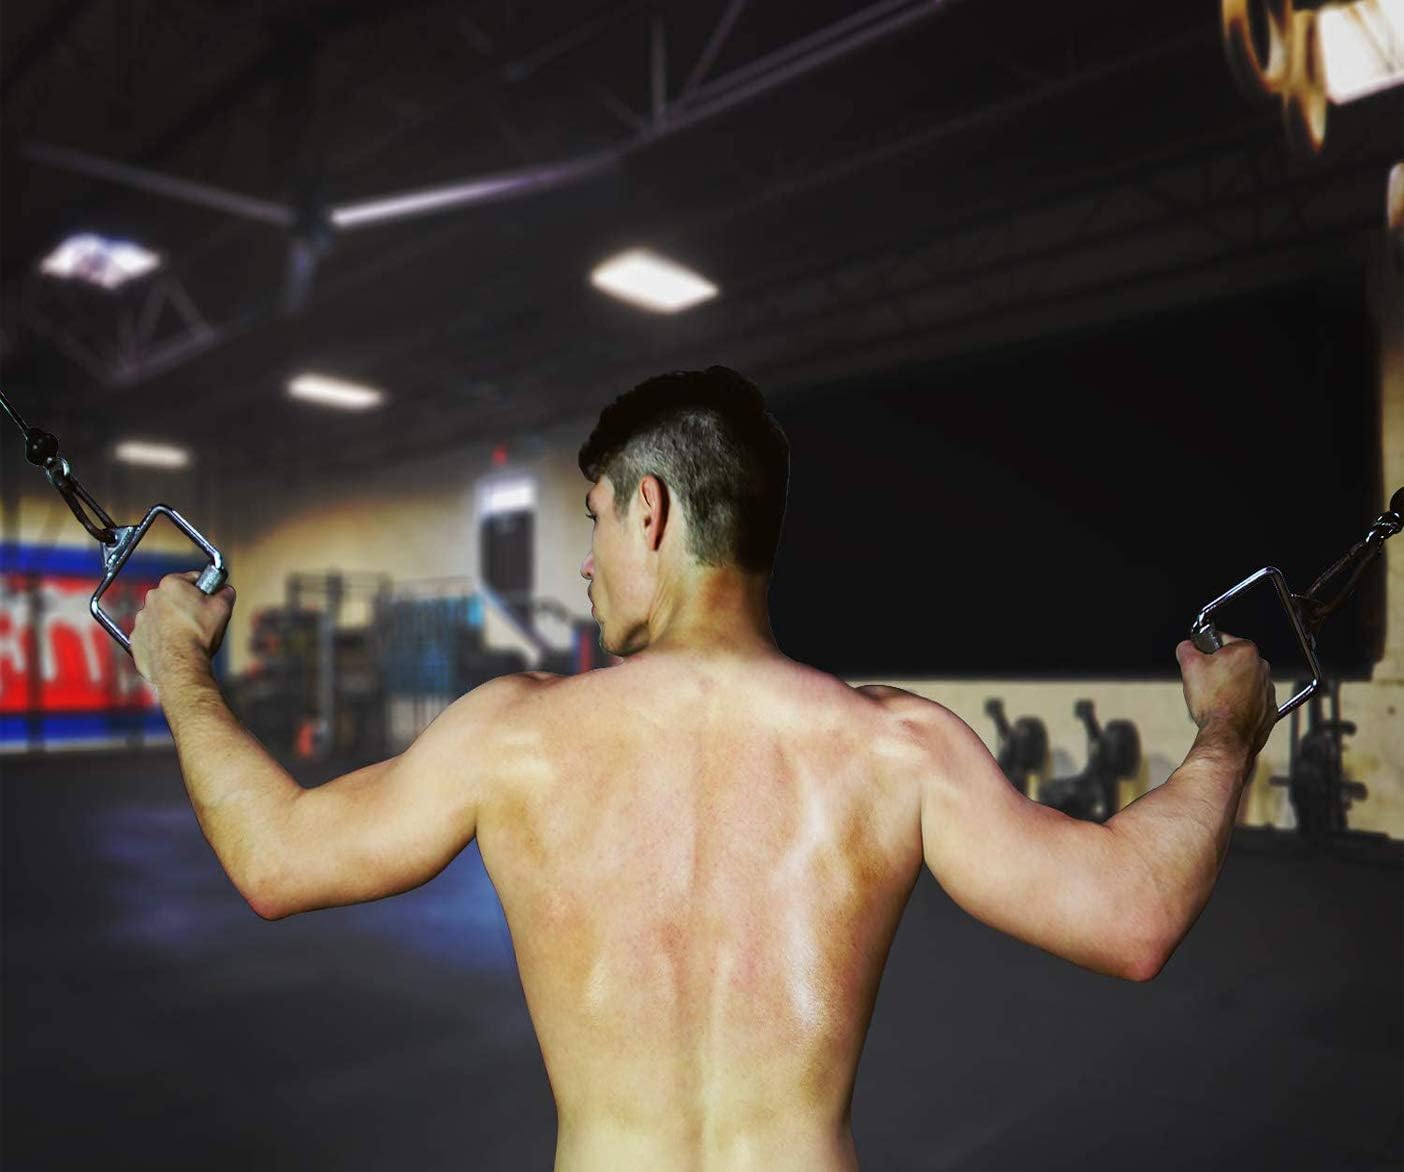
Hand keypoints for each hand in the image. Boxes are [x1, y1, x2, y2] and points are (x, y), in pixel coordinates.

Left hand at [130, 570, 236, 687]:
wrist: (179, 665)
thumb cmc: (198, 636)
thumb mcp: (223, 608)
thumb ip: (225, 593)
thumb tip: (225, 590)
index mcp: (171, 585)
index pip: (192, 578)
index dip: (204, 590)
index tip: (210, 599)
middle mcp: (152, 598)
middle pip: (174, 597)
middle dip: (186, 606)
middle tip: (200, 620)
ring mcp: (141, 619)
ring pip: (162, 615)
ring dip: (173, 622)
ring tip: (188, 636)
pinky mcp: (137, 638)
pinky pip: (152, 634)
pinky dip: (162, 638)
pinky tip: (175, 646)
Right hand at [1175, 631, 1275, 758]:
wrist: (1228, 735)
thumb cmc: (1214, 703)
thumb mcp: (1189, 666)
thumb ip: (1186, 648)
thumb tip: (1187, 646)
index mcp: (1246, 651)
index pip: (1221, 639)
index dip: (1205, 650)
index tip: (1199, 661)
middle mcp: (1262, 667)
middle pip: (1233, 661)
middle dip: (1219, 669)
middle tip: (1205, 682)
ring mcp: (1267, 688)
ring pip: (1242, 680)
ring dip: (1229, 686)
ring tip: (1216, 699)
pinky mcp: (1269, 707)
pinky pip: (1251, 699)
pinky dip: (1239, 702)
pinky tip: (1226, 709)